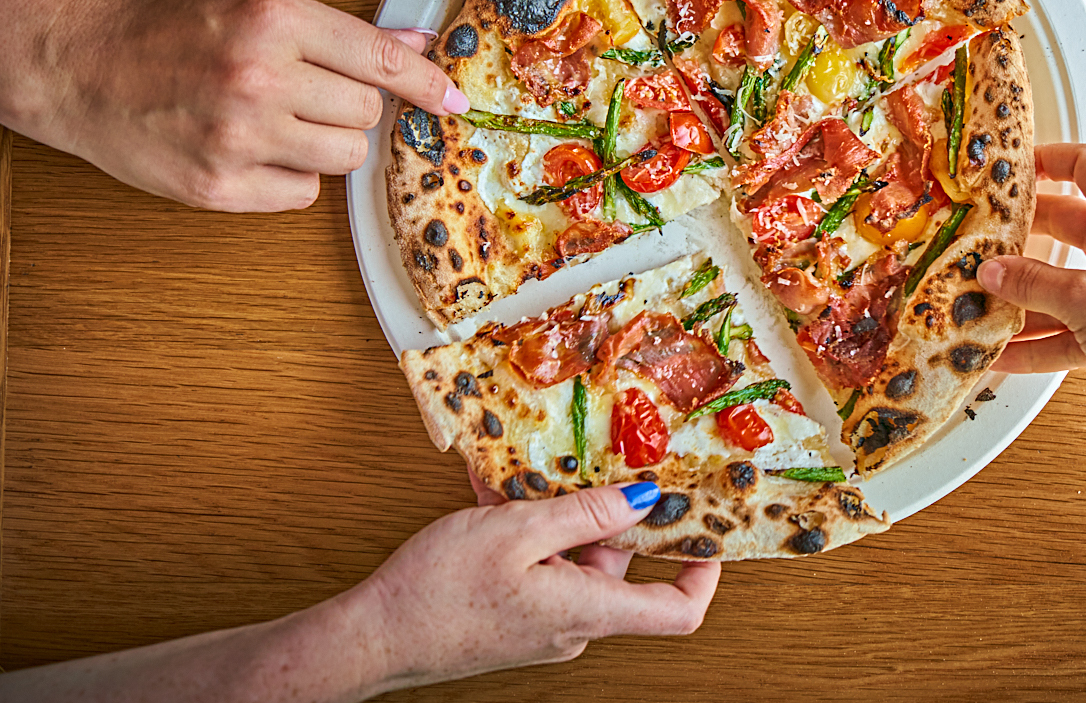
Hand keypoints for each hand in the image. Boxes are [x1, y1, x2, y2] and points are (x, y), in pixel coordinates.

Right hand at [17, 0, 466, 211]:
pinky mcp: (219, 186)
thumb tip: (417, 43)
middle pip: (366, 113)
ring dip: (325, 144)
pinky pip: (302, 195)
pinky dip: (289, 178)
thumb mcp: (255, 8)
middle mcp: (259, 76)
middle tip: (306, 95)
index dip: (427, 84)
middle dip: (350, 107)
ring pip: (344, 157)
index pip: (381, 60)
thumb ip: (341, 33)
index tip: (455, 99)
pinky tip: (251, 151)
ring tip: (278, 122)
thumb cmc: (168, 33)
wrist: (77, 66)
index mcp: (273, 20)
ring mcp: (239, 135)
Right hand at [351, 480, 719, 692]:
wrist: (372, 637)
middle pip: (618, 563)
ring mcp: (543, 619)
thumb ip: (585, 514)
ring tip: (529, 468)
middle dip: (606, 508)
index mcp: (586, 610)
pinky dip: (526, 526)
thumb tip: (642, 501)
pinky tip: (497, 490)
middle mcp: (573, 622)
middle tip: (599, 458)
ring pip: (571, 553)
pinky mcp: (515, 612)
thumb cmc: (436, 592)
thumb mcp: (517, 532)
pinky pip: (538, 561)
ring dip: (555, 509)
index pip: (677, 611)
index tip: (704, 527)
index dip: (701, 572)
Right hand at [977, 142, 1085, 438]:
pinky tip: (1008, 354)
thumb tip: (994, 271)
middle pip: (1069, 226)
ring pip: (1067, 282)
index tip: (1013, 169)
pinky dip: (1042, 337)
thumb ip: (1032, 283)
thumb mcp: (1085, 300)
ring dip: (1026, 296)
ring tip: (985, 304)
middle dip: (1023, 235)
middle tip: (984, 239)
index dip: (1050, 159)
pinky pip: (1074, 324)